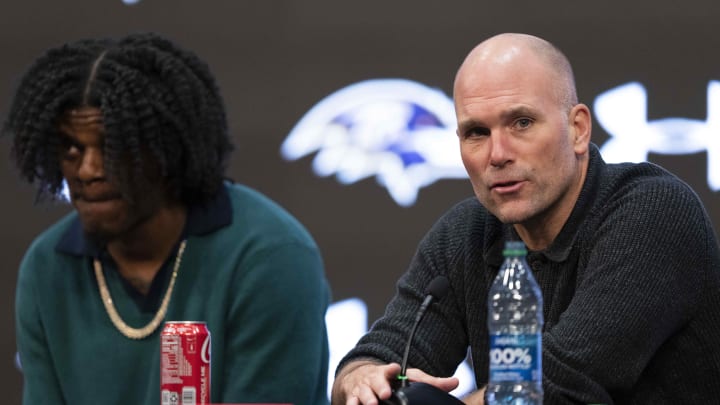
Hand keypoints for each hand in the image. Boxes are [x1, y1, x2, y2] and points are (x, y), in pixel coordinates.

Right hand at [332, 360, 459, 404]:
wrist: (361, 377)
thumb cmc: (389, 379)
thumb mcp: (409, 378)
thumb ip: (430, 382)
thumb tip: (455, 382)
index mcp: (387, 372)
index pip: (390, 369)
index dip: (391, 369)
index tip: (395, 369)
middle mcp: (373, 379)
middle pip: (375, 382)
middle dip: (379, 387)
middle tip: (385, 394)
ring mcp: (362, 389)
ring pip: (362, 393)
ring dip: (365, 399)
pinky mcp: (352, 398)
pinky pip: (350, 402)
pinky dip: (352, 404)